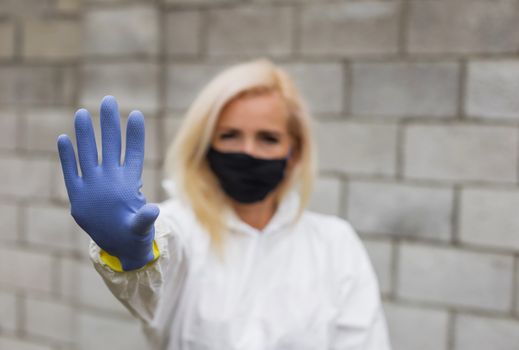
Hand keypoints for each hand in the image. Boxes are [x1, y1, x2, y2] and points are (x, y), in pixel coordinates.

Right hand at [57, 95, 158, 270]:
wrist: (119, 243)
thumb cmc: (134, 232)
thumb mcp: (141, 226)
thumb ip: (144, 218)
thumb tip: (152, 211)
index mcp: (129, 182)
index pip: (134, 153)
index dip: (135, 135)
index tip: (138, 115)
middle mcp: (112, 178)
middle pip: (111, 145)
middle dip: (110, 123)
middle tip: (109, 100)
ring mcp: (95, 183)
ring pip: (90, 153)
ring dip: (87, 134)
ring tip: (83, 113)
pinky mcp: (79, 193)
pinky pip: (71, 172)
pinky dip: (67, 157)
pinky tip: (63, 138)